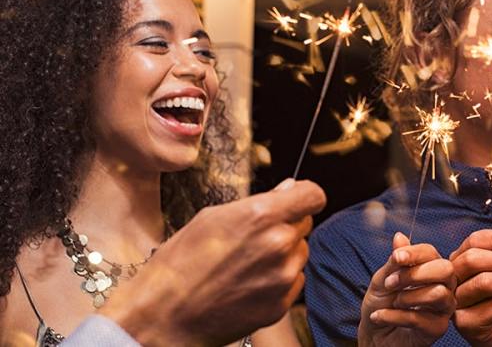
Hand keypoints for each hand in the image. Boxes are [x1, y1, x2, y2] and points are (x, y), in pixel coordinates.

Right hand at [100, 178, 325, 346]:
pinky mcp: (282, 303)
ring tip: (247, 263)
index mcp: (261, 216)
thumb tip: (289, 189)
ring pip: (300, 253)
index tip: (295, 200)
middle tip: (255, 237)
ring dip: (283, 253)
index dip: (304, 195)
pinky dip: (279, 279)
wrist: (164, 317)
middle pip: (305, 223)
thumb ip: (258, 202)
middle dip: (286, 225)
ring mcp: (283, 277)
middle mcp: (279, 244)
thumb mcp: (211, 218)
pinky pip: (294, 280)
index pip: (313, 195)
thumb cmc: (180, 264)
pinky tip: (249, 283)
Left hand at [358, 233, 455, 346]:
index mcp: (431, 268)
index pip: (432, 253)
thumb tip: (399, 236)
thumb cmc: (382, 304)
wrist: (374, 334)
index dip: (414, 253)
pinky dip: (393, 315)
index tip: (396, 258)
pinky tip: (380, 316)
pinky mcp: (438, 328)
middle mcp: (444, 286)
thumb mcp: (383, 279)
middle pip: (445, 270)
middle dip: (415, 274)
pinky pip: (419, 318)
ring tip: (392, 302)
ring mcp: (443, 308)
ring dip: (406, 297)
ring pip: (437, 293)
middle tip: (392, 283)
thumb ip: (394, 261)